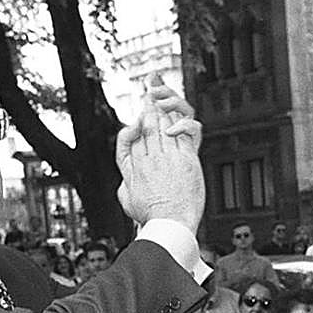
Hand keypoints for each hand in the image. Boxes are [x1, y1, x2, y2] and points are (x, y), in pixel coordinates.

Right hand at [115, 78, 204, 231]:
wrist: (170, 223)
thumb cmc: (150, 217)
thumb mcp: (126, 200)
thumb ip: (125, 184)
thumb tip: (125, 180)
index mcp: (134, 165)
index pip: (132, 135)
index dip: (136, 122)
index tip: (139, 115)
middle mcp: (150, 157)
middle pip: (148, 124)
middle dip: (149, 104)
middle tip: (151, 89)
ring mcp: (169, 156)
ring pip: (165, 124)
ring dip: (164, 106)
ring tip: (162, 92)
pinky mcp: (187, 159)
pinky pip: (184, 132)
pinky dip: (180, 119)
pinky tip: (178, 110)